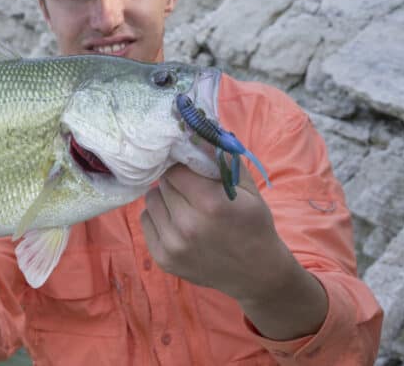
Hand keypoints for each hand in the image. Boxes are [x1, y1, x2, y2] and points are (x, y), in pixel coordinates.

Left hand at [140, 162, 326, 338]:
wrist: (257, 274)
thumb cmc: (254, 224)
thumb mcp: (247, 189)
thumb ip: (222, 158)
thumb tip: (198, 129)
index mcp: (210, 204)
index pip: (175, 169)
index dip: (184, 168)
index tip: (193, 172)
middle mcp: (187, 225)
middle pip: (163, 184)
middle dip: (176, 183)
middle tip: (191, 191)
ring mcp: (173, 245)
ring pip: (151, 200)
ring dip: (165, 199)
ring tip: (185, 206)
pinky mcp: (163, 259)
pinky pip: (145, 220)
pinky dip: (158, 218)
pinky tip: (178, 223)